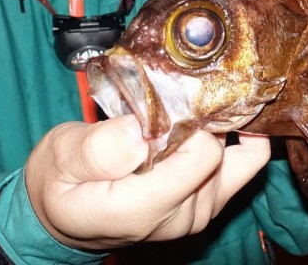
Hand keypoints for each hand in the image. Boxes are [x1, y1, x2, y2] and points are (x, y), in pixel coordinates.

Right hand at [24, 115, 270, 250]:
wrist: (61, 213)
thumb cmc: (61, 179)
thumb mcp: (62, 157)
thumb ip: (98, 149)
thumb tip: (140, 130)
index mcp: (145, 208)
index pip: (203, 157)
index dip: (191, 119)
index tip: (168, 96)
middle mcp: (180, 217)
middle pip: (220, 154)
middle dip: (203, 117)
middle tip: (179, 90)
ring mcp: (198, 212)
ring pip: (237, 158)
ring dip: (218, 125)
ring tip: (190, 101)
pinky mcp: (207, 202)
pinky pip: (246, 166)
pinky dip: (242, 138)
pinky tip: (230, 114)